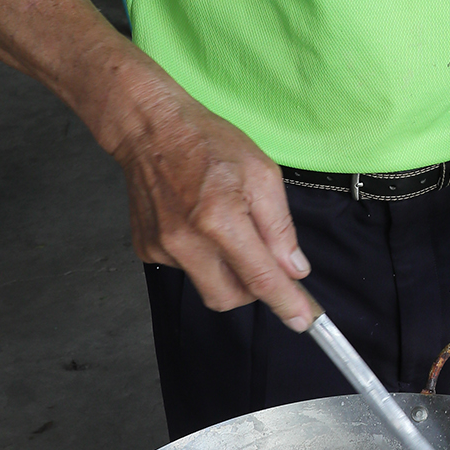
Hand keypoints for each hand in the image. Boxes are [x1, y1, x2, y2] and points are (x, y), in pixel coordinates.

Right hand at [115, 91, 316, 329]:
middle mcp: (186, 240)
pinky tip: (198, 224)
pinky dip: (201, 257)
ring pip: (207, 286)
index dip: (285, 303)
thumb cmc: (208, 142)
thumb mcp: (262, 173)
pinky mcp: (146, 249)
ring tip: (223, 225)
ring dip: (225, 270)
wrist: (151, 129)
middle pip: (229, 298)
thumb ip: (280, 227)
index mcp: (220, 218)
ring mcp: (162, 248)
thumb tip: (294, 269)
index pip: (259, 277)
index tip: (303, 320)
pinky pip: (185, 270)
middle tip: (262, 260)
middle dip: (252, 290)